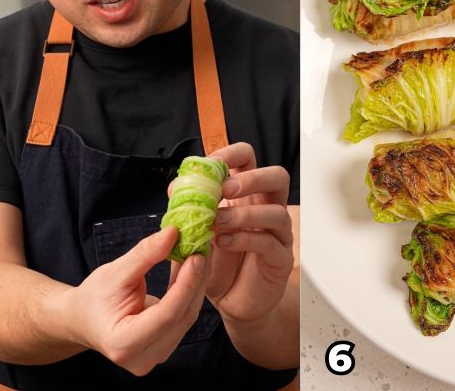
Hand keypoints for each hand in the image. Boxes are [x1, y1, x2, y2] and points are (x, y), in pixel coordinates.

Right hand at [54, 226, 208, 376]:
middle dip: (195, 282)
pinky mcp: (163, 348)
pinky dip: (188, 293)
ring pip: (185, 319)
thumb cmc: (95, 296)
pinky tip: (191, 270)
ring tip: (199, 254)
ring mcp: (155, 357)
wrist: (84, 318)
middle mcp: (143, 359)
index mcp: (124, 343)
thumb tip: (172, 233)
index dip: (185, 285)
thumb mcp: (116, 271)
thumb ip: (145, 255)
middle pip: (180, 319)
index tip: (197, 257)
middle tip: (203, 248)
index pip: (166, 316)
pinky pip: (182, 319)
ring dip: (195, 285)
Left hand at [198, 142, 293, 324]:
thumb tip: (175, 188)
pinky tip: (223, 242)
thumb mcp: (199, 229)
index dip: (232, 154)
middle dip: (252, 178)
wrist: (230, 300)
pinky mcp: (280, 259)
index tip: (211, 164)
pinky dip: (244, 239)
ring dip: (244, 213)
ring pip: (276, 211)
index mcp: (247, 193)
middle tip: (226, 188)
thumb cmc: (218, 261)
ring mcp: (278, 234)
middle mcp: (267, 208)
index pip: (249, 159)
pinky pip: (269, 242)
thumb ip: (190, 209)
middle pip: (277, 177)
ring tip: (218, 221)